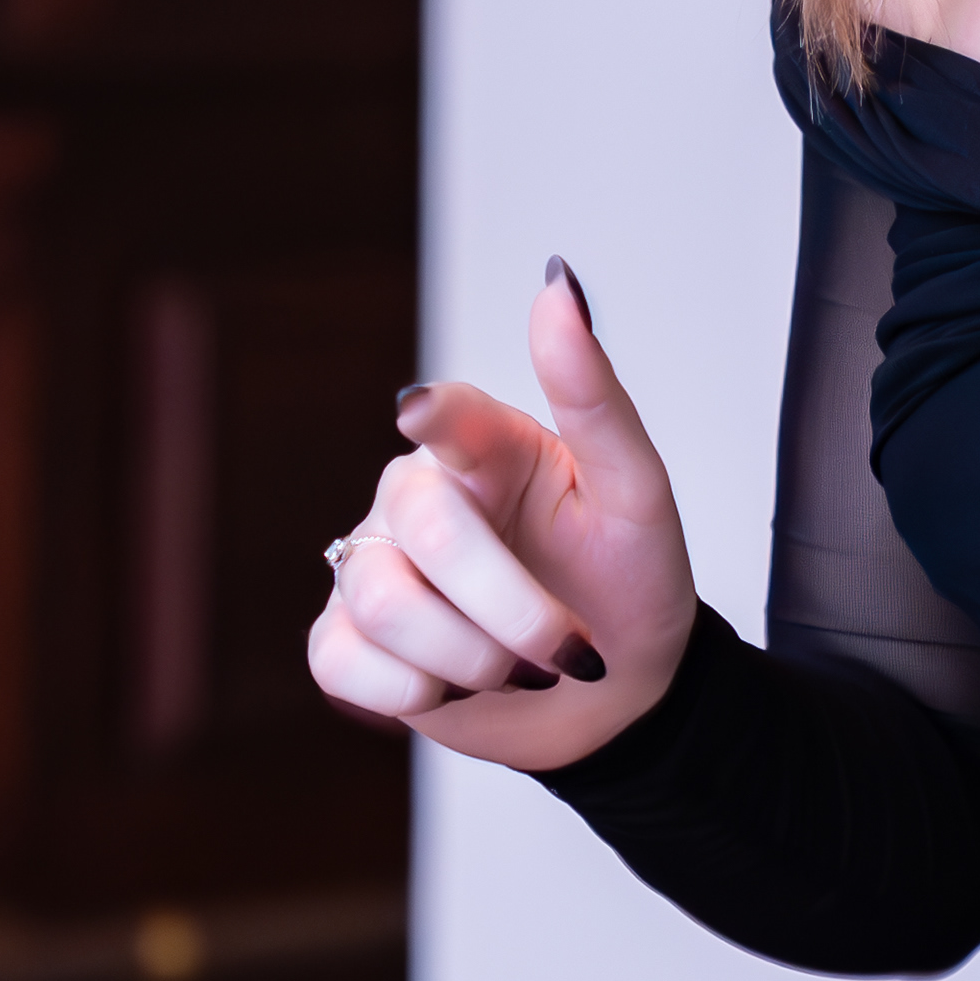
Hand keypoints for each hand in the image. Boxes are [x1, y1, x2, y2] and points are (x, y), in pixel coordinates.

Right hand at [309, 265, 697, 770]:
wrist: (622, 694)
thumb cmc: (629, 581)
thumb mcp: (637, 495)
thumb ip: (595, 398)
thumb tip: (558, 286)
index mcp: (486, 449)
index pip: (445, 414)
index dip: (432, 413)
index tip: (423, 417)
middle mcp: (419, 497)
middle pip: (426, 529)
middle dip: (508, 607)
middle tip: (568, 650)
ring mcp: (377, 566)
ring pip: (381, 600)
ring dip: (469, 657)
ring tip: (519, 669)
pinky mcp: (350, 641)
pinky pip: (342, 659)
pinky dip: (414, 690)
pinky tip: (456, 688)